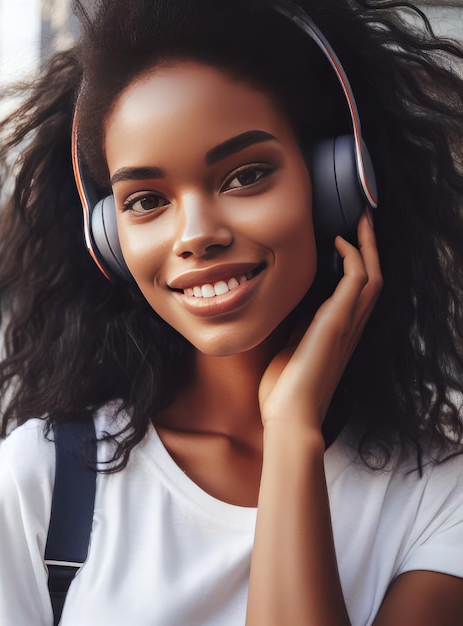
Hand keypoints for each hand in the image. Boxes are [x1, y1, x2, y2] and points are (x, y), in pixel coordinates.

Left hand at [259, 210, 381, 430]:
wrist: (289, 415)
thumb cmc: (286, 389)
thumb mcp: (291, 349)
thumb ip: (298, 327)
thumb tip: (294, 306)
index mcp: (339, 333)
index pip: (357, 292)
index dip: (357, 263)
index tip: (346, 237)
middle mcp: (351, 327)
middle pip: (373, 278)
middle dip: (369, 247)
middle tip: (363, 219)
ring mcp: (348, 325)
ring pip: (372, 275)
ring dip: (367, 245)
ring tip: (360, 219)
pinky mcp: (338, 323)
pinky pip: (357, 281)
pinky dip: (352, 258)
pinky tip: (338, 242)